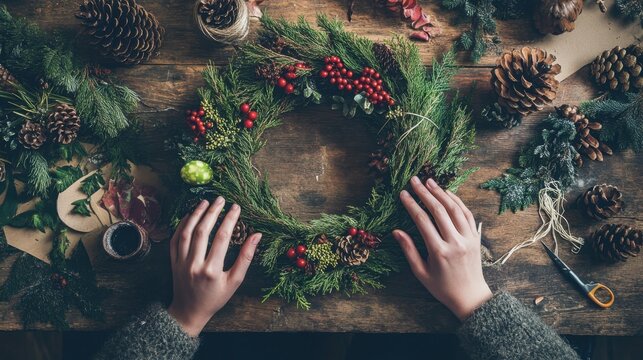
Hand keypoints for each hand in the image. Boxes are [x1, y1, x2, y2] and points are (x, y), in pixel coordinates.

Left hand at [167, 197, 261, 335]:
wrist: (190, 311)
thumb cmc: (216, 297)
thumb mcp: (235, 281)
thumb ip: (246, 258)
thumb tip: (256, 235)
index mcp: (212, 270)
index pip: (222, 237)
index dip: (230, 219)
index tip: (236, 207)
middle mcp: (194, 264)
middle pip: (203, 231)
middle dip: (212, 212)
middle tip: (221, 199)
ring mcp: (181, 262)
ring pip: (186, 232)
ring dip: (195, 214)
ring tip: (205, 202)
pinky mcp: (172, 262)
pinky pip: (175, 239)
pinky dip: (182, 225)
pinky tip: (190, 215)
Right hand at [393, 176, 491, 320]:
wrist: (470, 296)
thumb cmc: (442, 287)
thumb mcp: (421, 272)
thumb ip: (409, 250)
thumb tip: (396, 231)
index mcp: (439, 252)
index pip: (423, 221)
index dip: (411, 205)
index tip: (403, 194)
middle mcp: (455, 242)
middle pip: (438, 211)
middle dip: (424, 193)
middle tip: (414, 180)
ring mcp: (468, 238)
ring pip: (454, 209)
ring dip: (441, 193)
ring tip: (429, 181)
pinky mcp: (475, 237)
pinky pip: (467, 214)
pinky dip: (457, 201)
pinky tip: (447, 193)